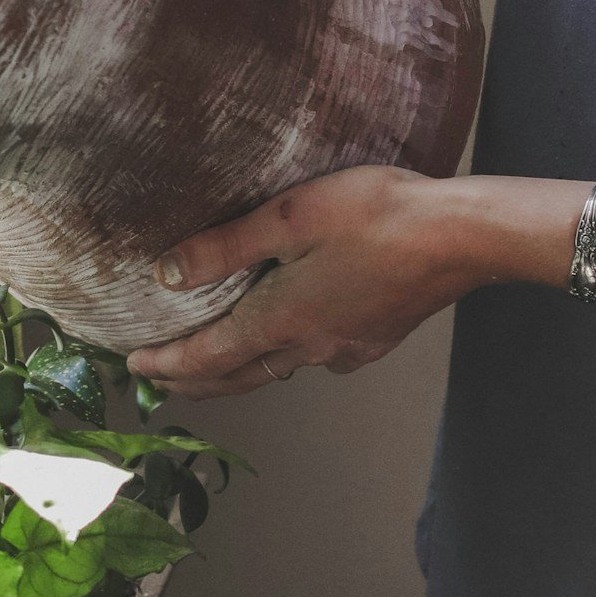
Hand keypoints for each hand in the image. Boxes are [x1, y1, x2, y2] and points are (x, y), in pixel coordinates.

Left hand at [127, 165, 471, 398]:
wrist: (460, 237)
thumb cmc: (375, 215)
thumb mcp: (289, 217)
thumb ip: (226, 247)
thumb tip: (166, 275)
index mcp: (282, 319)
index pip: (208, 356)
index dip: (167, 365)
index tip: (134, 369)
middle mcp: (310, 347)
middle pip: (237, 377)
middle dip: (194, 381)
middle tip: (160, 380)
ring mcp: (345, 350)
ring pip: (276, 370)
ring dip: (236, 372)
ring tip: (213, 363)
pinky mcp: (374, 340)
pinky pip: (314, 358)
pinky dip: (283, 356)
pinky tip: (291, 336)